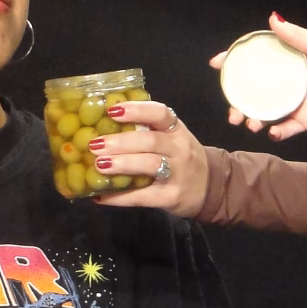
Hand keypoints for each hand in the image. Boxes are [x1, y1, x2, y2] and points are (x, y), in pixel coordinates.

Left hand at [86, 100, 208, 217]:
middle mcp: (179, 149)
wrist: (211, 187)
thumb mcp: (173, 138)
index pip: (160, 114)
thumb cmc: (182, 158)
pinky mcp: (170, 197)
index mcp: (176, 130)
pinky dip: (119, 197)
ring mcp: (177, 174)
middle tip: (95, 144)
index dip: (136, 110)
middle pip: (150, 141)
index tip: (112, 110)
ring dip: (122, 164)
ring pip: (149, 165)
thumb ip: (147, 130)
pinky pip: (143, 196)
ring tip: (99, 165)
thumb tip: (101, 125)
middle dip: (121, 141)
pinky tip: (100, 196)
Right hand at [207, 13, 306, 141]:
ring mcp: (289, 104)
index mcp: (279, 65)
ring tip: (249, 124)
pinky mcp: (302, 121)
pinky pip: (286, 130)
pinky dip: (277, 133)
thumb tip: (272, 17)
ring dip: (252, 121)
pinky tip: (273, 132)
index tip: (216, 64)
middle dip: (236, 105)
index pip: (249, 64)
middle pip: (250, 96)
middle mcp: (279, 86)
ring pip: (263, 116)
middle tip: (232, 113)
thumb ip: (294, 34)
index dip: (230, 64)